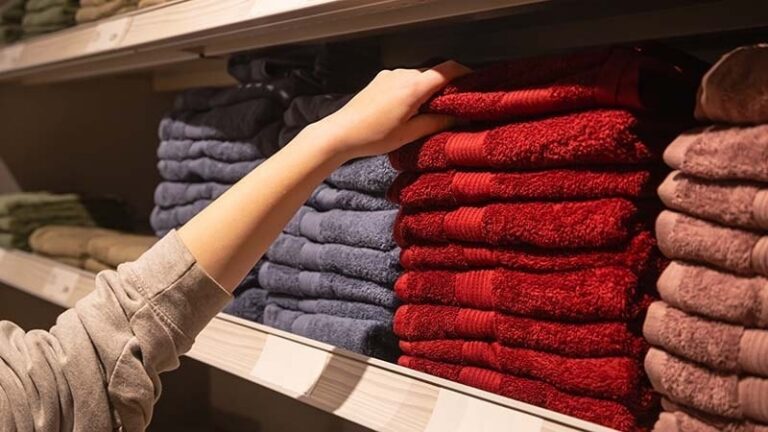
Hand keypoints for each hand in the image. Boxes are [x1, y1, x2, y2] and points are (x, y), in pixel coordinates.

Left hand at [313, 60, 470, 159]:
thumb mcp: (409, 134)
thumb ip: (436, 123)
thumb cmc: (372, 136)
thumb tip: (456, 117)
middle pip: (433, 75)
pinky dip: (412, 91)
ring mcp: (390, 75)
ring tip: (427, 114)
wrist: (340, 133)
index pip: (447, 70)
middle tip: (452, 108)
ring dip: (426, 91)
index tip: (473, 82)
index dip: (463, 74)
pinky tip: (408, 111)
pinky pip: (404, 81)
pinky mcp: (381, 80)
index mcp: (413, 87)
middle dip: (444, 89)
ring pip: (418, 78)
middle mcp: (402, 75)